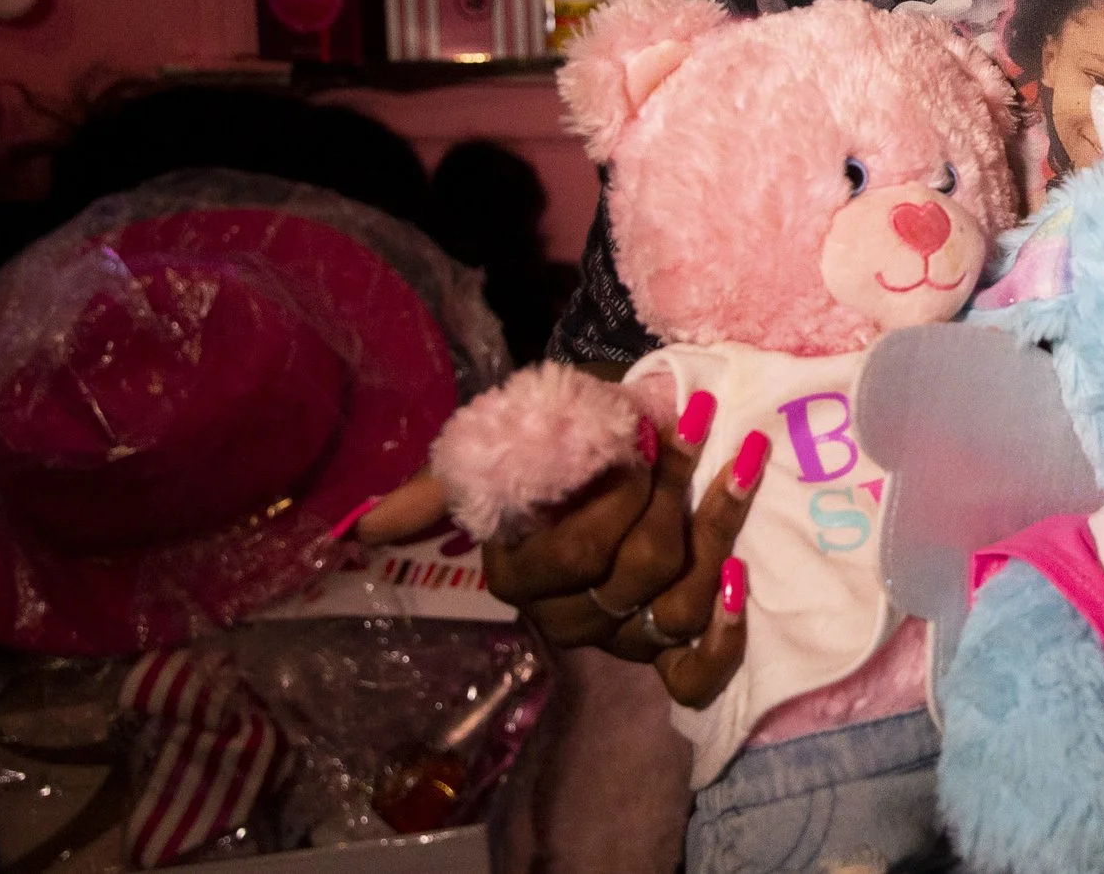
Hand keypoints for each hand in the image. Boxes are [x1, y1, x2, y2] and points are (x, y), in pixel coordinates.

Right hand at [354, 425, 764, 710]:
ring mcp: (623, 634)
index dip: (619, 497)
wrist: (603, 447)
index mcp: (522, 577)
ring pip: (674, 610)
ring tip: (737, 462)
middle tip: (689, 433)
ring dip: (714, 532)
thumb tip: (362, 531)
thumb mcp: (490, 452)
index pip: (578, 554)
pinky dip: (724, 637)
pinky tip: (740, 580)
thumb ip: (436, 492)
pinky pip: (697, 672)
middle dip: (670, 498)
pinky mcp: (672, 644)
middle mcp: (571, 615)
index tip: (643, 431)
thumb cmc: (552, 442)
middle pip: (636, 576)